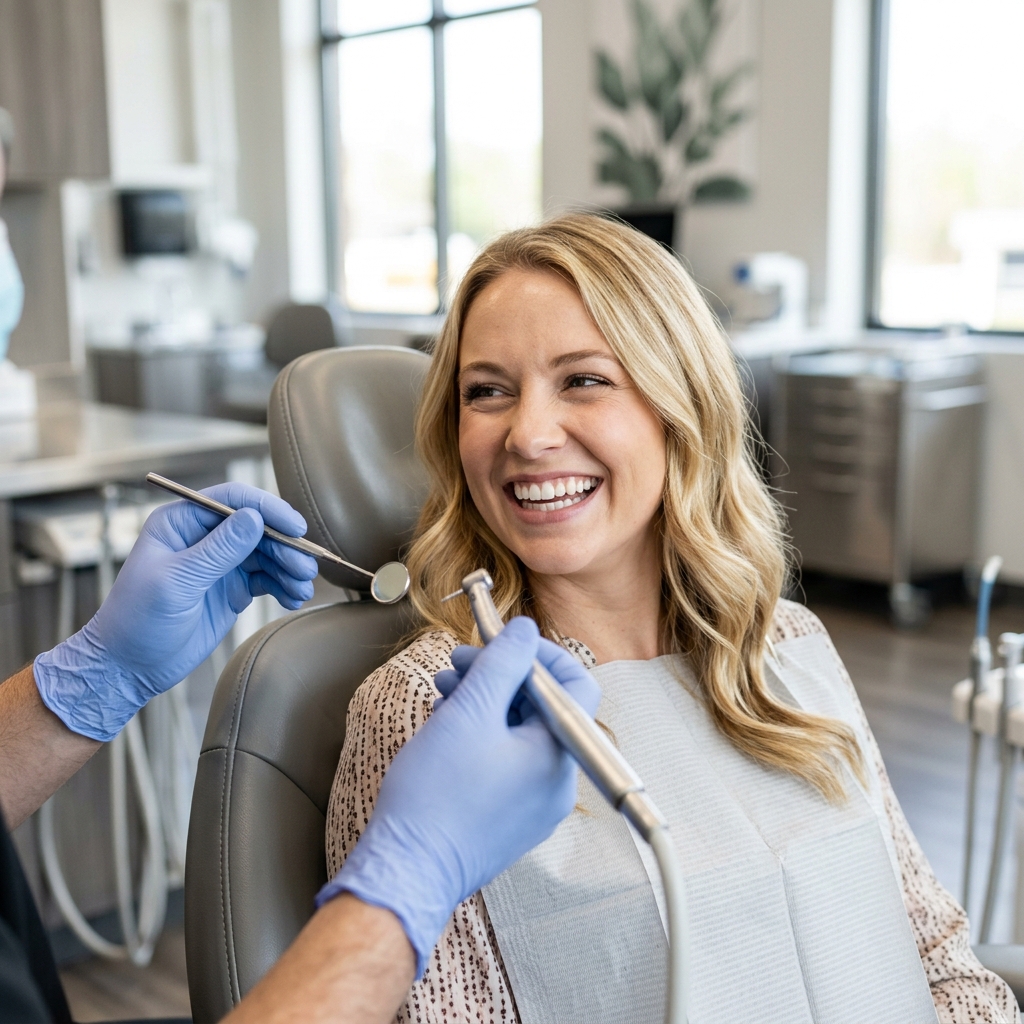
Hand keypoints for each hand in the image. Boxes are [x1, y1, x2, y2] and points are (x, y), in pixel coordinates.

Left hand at [34, 484, 318, 741]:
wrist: (129, 667)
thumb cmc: (137, 621)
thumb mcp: (177, 582)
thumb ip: (218, 550)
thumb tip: (254, 517)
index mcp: (181, 523)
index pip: (232, 500)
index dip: (267, 509)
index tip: (295, 527)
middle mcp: (203, 537)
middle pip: (257, 527)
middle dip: (285, 545)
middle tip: (304, 568)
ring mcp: (220, 563)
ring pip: (266, 553)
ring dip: (289, 567)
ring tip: (302, 587)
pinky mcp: (232, 588)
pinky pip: (266, 578)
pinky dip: (283, 586)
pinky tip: (294, 598)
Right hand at [316, 617, 600, 976]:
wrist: (406, 870)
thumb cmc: (435, 799)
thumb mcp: (470, 710)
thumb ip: (503, 662)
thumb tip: (524, 631)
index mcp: (558, 756)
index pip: (576, 686)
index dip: (540, 654)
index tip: (504, 642)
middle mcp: (557, 783)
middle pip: (543, 708)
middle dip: (501, 676)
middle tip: (460, 661)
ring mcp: (534, 804)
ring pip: (520, 733)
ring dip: (484, 701)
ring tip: (445, 689)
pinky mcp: (509, 816)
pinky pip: (507, 760)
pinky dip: (481, 733)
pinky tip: (446, 723)